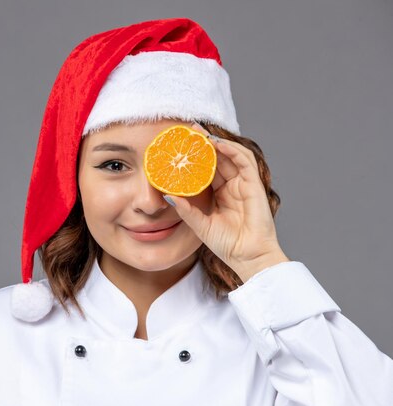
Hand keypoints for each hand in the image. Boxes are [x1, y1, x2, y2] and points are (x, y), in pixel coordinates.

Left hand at [164, 123, 289, 282]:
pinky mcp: (255, 185)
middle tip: (188, 130)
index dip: (195, 156)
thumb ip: (186, 210)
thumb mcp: (200, 224)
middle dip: (204, 143)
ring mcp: (244, 184)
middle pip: (219, 157)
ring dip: (217, 142)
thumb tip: (168, 195)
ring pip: (232, 155)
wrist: (247, 257)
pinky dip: (232, 149)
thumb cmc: (227, 244)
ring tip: (200, 133)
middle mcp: (232, 186)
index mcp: (220, 193)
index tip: (179, 146)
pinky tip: (217, 143)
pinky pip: (244, 161)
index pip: (207, 168)